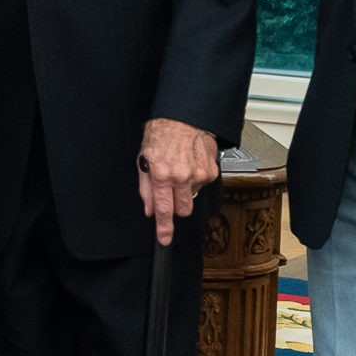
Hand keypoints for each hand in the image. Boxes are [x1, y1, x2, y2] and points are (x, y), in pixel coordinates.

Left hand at [137, 119, 220, 245]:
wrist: (183, 116)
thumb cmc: (161, 133)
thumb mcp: (144, 160)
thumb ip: (146, 189)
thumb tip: (149, 209)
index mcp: (162, 175)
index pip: (163, 210)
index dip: (164, 228)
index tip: (165, 239)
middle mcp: (181, 177)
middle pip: (183, 210)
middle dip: (176, 206)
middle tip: (171, 191)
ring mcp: (198, 174)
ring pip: (192, 196)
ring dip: (185, 188)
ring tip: (180, 167)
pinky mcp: (211, 170)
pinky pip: (202, 183)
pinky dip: (196, 177)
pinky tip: (190, 163)